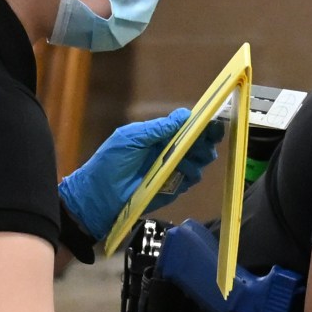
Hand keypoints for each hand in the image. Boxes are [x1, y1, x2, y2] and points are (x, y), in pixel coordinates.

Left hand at [58, 107, 226, 240]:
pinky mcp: (173, 189)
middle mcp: (169, 152)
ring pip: (199, 162)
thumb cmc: (109, 163)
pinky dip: (190, 175)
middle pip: (198, 144)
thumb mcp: (131, 138)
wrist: (99, 196)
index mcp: (159, 136)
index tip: (212, 123)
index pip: (186, 127)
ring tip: (187, 160)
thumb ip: (157, 128)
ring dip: (198, 158)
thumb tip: (184, 115)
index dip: (201, 124)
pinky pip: (190, 180)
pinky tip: (182, 173)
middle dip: (206, 142)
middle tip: (205, 143)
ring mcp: (172, 171)